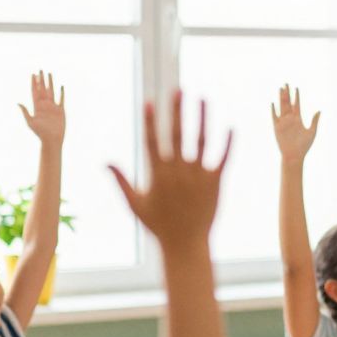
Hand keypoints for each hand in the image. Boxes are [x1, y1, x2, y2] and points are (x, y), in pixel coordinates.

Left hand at [17, 70, 65, 145]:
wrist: (52, 139)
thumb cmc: (40, 133)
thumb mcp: (30, 122)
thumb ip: (25, 112)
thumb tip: (18, 103)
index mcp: (37, 106)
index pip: (35, 91)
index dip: (34, 83)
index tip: (33, 74)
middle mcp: (44, 105)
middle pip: (42, 89)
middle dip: (41, 80)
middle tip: (40, 70)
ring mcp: (53, 107)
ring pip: (52, 91)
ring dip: (50, 83)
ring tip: (49, 74)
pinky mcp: (61, 110)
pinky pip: (61, 99)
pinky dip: (61, 93)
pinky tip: (61, 87)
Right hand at [110, 91, 227, 248]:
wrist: (186, 245)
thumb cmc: (158, 226)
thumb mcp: (135, 204)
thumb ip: (121, 181)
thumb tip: (105, 162)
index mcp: (158, 175)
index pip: (152, 141)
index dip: (150, 121)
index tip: (150, 101)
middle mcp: (178, 172)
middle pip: (177, 135)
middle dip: (177, 111)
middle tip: (178, 90)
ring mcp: (198, 177)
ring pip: (202, 141)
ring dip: (203, 118)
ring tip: (203, 98)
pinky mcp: (216, 183)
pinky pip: (223, 159)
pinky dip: (228, 143)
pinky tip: (230, 126)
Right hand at [271, 83, 320, 165]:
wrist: (294, 155)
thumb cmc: (304, 146)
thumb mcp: (312, 132)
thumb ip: (314, 121)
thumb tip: (319, 111)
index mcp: (298, 119)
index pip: (297, 104)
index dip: (296, 96)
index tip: (296, 88)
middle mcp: (290, 119)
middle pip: (288, 103)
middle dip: (287, 93)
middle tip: (286, 84)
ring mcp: (283, 122)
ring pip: (281, 107)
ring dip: (281, 98)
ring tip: (280, 89)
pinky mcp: (277, 127)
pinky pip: (274, 117)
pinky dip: (274, 110)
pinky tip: (273, 103)